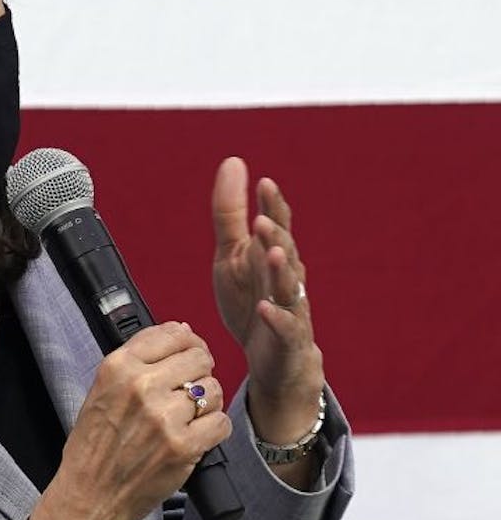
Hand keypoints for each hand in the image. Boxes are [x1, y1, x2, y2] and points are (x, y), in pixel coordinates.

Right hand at [29, 322, 231, 519]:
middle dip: (200, 371)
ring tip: (189, 416)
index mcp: (117, 367)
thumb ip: (138, 361)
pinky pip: (221, 422)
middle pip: (200, 358)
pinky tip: (196, 435)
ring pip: (214, 389)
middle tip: (190, 388)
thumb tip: (182, 332)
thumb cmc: (94, 445)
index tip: (188, 351)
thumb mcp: (101, 390)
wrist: (90, 495)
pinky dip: (214, 429)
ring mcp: (165, 417)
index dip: (188, 341)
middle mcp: (141, 386)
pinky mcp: (184, 446)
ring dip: (207, 402)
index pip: (172, 333)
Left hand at [210, 157, 324, 442]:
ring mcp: (290, 307)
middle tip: (262, 219)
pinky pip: (285, 326)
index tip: (264, 183)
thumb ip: (230, 213)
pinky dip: (275, 316)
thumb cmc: (251, 298)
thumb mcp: (232, 254)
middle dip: (276, 236)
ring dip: (281, 270)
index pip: (277, 226)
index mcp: (271, 256)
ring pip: (289, 286)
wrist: (272, 357)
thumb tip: (235, 162)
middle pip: (285, 252)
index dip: (273, 206)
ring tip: (271, 253)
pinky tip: (263, 307)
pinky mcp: (287, 338)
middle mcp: (286, 278)